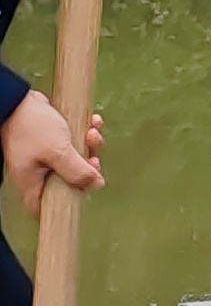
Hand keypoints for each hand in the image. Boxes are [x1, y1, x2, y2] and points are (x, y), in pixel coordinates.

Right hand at [2, 89, 99, 214]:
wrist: (20, 100)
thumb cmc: (31, 127)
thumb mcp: (58, 153)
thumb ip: (77, 172)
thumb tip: (95, 185)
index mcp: (32, 181)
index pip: (48, 205)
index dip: (69, 201)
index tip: (86, 188)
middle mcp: (37, 171)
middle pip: (69, 179)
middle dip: (87, 166)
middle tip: (92, 156)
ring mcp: (44, 155)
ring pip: (75, 158)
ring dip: (89, 144)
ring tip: (91, 132)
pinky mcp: (51, 140)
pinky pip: (74, 141)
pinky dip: (85, 133)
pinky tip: (92, 122)